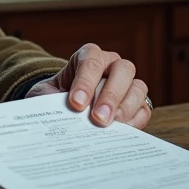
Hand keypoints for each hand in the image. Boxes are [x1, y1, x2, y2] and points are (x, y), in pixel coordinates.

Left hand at [26, 43, 151, 128]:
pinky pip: (144, 110)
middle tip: (98, 118)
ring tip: (109, 126)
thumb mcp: (44, 95)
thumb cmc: (53, 98)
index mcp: (88, 57)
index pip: (91, 60)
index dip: (85, 81)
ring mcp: (127, 84)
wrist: (61, 112)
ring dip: (124, 108)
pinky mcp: (137, 105)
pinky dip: (135, 121)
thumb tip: (58, 114)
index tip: (76, 104)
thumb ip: (48, 99)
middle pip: (122, 70)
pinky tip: (121, 131)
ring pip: (137, 88)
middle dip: (110, 95)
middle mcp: (112, 66)